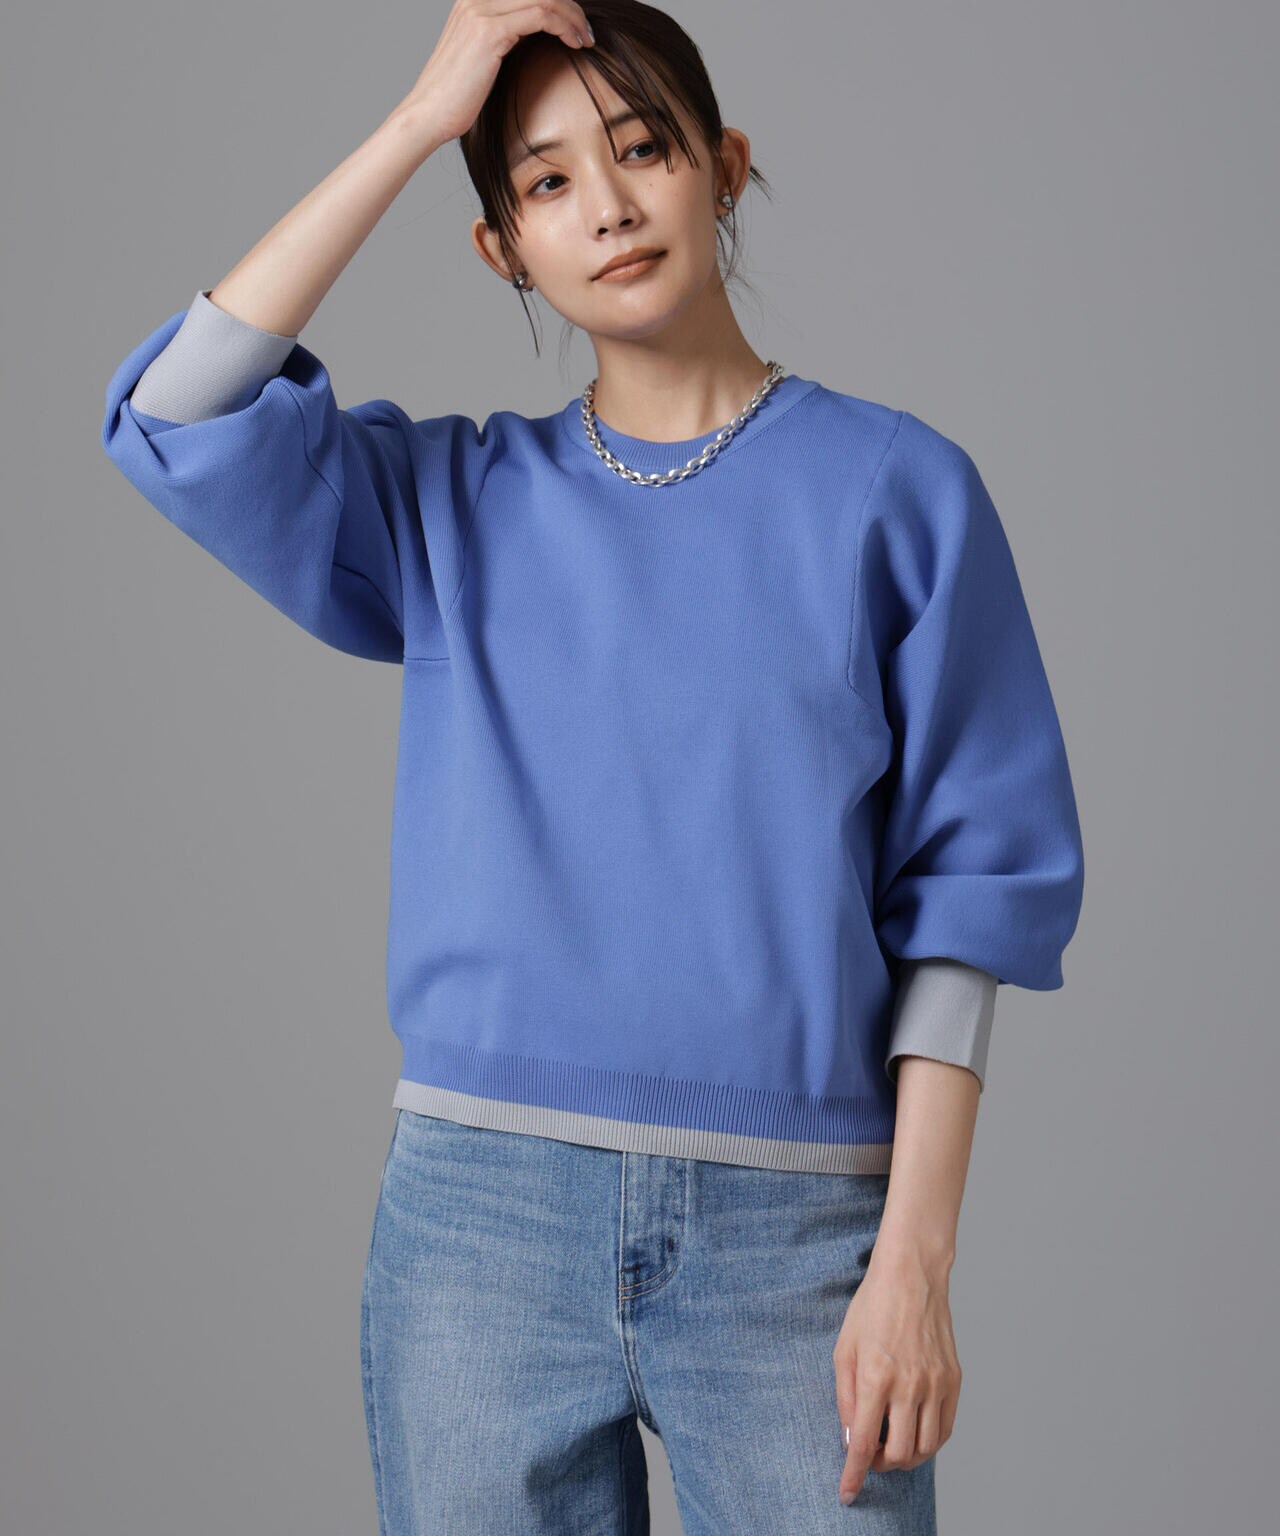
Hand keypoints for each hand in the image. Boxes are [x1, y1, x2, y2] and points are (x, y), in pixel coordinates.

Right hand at [397, 0, 595, 144]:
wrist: (427, 115)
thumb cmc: (454, 100)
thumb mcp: (481, 62)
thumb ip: (504, 42)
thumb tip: (531, 42)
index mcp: (473, 3)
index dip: (555, 5)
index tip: (575, 27)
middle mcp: (475, 0)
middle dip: (569, 8)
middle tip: (586, 32)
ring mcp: (481, 11)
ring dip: (571, 16)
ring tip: (585, 39)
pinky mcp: (490, 30)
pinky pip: (541, 15)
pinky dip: (564, 26)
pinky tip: (575, 43)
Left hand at [832, 1241, 961, 1504]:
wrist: (912, 1275)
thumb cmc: (872, 1307)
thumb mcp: (844, 1349)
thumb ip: (846, 1399)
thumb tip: (852, 1439)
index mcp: (876, 1376)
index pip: (865, 1443)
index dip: (854, 1474)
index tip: (847, 1493)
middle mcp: (909, 1384)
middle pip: (899, 1453)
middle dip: (881, 1465)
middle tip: (871, 1454)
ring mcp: (936, 1383)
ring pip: (926, 1447)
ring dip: (907, 1457)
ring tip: (892, 1444)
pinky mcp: (954, 1379)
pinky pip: (945, 1428)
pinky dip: (930, 1441)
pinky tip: (915, 1431)